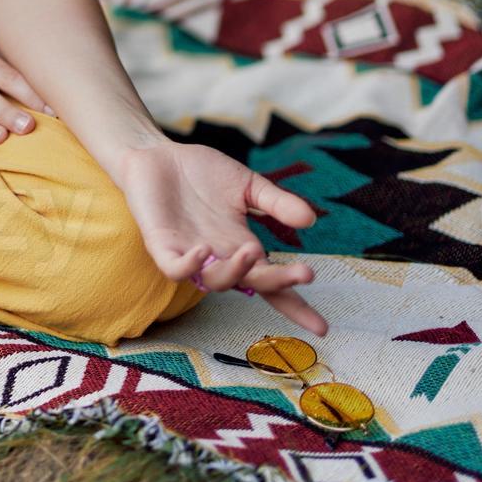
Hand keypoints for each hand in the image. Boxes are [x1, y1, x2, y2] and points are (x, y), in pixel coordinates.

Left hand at [117, 140, 326, 337]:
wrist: (159, 153)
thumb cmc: (202, 173)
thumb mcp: (247, 185)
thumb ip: (276, 203)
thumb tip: (309, 220)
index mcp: (241, 247)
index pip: (272, 283)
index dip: (295, 306)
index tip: (322, 328)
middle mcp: (218, 257)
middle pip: (251, 283)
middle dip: (278, 283)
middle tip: (304, 274)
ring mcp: (190, 254)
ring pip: (215, 282)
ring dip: (236, 271)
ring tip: (251, 250)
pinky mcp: (160, 245)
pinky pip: (174, 269)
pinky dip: (188, 266)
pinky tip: (202, 250)